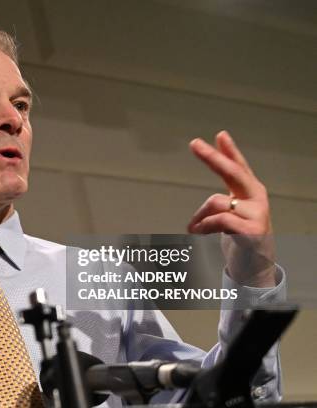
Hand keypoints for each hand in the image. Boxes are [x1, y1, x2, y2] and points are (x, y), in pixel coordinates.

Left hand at [187, 131, 275, 287]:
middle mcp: (257, 199)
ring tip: (193, 227)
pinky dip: (204, 225)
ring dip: (199, 215)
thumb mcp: (232, 213)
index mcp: (251, 192)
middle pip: (233, 172)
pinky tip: (198, 232)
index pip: (239, 167)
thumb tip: (211, 194)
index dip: (229, 151)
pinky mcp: (252, 231)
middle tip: (194, 144)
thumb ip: (224, 196)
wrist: (255, 268)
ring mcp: (257, 214)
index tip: (219, 134)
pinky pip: (220, 220)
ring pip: (217, 201)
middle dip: (212, 157)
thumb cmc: (241, 237)